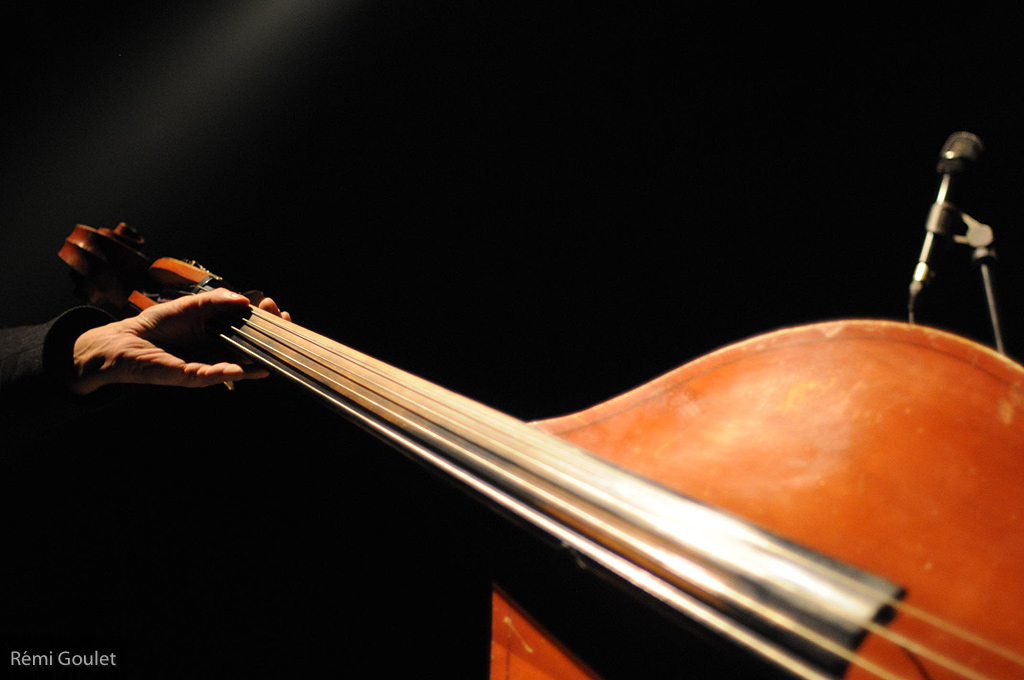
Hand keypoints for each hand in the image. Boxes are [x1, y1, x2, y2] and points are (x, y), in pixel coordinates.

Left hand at [70, 289, 290, 394]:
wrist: (125, 342)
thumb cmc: (155, 324)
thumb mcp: (190, 304)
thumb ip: (216, 300)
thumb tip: (244, 300)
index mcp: (217, 332)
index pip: (248, 328)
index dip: (265, 320)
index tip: (278, 309)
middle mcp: (217, 350)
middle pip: (250, 348)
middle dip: (270, 340)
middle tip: (284, 327)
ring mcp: (207, 365)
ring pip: (239, 366)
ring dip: (257, 361)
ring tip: (274, 355)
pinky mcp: (193, 376)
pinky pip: (216, 375)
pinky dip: (232, 373)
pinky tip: (246, 369)